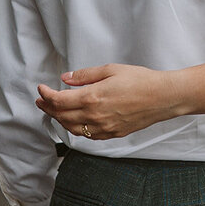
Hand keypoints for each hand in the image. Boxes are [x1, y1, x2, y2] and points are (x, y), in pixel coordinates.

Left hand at [35, 64, 181, 138]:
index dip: (46, 95)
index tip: (42, 89)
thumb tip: (66, 78)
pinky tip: (76, 122)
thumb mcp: (110, 70)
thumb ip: (85, 76)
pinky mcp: (113, 133)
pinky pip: (88, 135)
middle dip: (48, 108)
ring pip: (73, 129)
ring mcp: (104, 128)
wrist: (163, 97)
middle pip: (62, 116)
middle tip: (42, 101)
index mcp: (92, 98)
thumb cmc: (140, 80)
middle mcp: (95, 116)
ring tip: (55, 111)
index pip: (59, 101)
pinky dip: (77, 129)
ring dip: (60, 120)